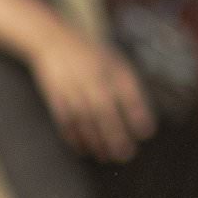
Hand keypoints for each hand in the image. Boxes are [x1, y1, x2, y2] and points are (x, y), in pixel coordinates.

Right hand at [27, 28, 154, 162]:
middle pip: (105, 111)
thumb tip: (139, 114)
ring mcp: (72, 87)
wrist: (52, 39)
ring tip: (105, 157)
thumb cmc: (89, 53)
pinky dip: (73, 136)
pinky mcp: (55, 95)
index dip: (138, 113)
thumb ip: (126, 84)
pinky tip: (82, 149)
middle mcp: (92, 78)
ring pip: (85, 119)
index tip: (146, 133)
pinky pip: (65, 119)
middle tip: (125, 154)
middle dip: (116, 134)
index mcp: (110, 67)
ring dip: (95, 141)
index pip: (128, 93)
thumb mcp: (114, 60)